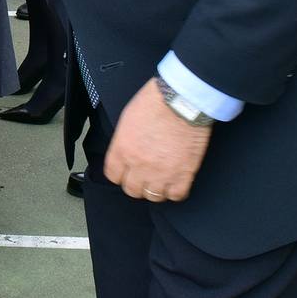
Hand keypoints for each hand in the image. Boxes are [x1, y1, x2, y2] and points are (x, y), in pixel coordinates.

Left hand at [103, 78, 210, 202]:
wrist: (182, 101)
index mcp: (122, 150)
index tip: (126, 172)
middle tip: (144, 176)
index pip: (113, 175)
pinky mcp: (183, 174)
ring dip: (156, 189)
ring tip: (161, 179)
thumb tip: (125, 153)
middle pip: (132, 189)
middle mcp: (139, 165)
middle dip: (137, 183)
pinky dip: (175, 191)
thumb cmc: (155, 102)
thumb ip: (124, 142)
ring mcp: (161, 172)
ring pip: (153, 196)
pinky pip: (176, 195)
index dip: (120, 174)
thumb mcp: (127, 120)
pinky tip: (176, 182)